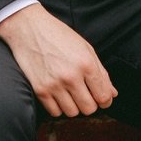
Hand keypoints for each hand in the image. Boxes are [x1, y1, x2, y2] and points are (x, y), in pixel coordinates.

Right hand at [0, 3, 116, 118]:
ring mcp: (54, 84)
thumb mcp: (85, 48)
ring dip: (74, 106)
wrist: (29, 28)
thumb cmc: (59, 35)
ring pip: (72, 113)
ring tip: (70, 93)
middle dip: (90, 104)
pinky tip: (58, 94)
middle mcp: (71, 76)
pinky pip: (55, 112)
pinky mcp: (40, 90)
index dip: (105, 101)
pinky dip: (58, 107)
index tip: (102, 99)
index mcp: (86, 64)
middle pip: (89, 108)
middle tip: (85, 95)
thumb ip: (101, 72)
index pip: (103, 96)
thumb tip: (112, 94)